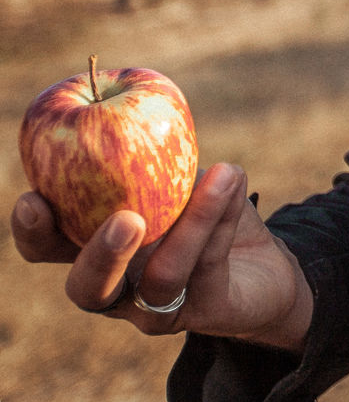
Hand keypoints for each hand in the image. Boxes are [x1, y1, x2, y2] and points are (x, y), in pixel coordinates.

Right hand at [10, 163, 313, 350]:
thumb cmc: (205, 208)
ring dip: (194, 221)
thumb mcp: (174, 169)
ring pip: (162, 279)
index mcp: (96, 248)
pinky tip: (233, 178)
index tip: (32, 199)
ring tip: (221, 173)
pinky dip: (223, 214)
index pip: (50, 248)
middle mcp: (120, 285)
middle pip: (87, 290)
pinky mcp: (209, 309)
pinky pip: (210, 264)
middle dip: (100, 256)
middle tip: (127, 220)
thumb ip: (144, 146)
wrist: (264, 264)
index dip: (34, 231)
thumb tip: (114, 91)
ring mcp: (162, 306)